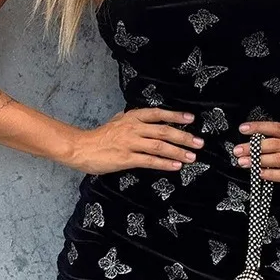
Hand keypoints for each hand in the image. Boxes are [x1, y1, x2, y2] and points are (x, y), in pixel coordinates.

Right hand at [68, 108, 204, 174]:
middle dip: (184, 136)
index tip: (191, 118)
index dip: (175, 115)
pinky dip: (164, 163)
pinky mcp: (126, 158)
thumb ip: (129, 119)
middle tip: (199, 142)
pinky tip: (176, 166)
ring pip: (159, 146)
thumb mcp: (115, 122)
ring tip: (192, 157)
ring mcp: (130, 143)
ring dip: (178, 151)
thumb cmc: (98, 137)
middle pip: (164, 130)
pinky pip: (149, 161)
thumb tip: (139, 116)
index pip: (158, 114)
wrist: (80, 148)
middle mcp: (133, 128)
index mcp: (132, 118)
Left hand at [233, 121, 279, 195]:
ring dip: (257, 160)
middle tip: (237, 150)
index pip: (276, 128)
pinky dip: (271, 174)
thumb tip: (276, 139)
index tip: (243, 129)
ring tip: (243, 162)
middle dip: (252, 147)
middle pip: (272, 143)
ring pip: (276, 159)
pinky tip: (260, 174)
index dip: (258, 127)